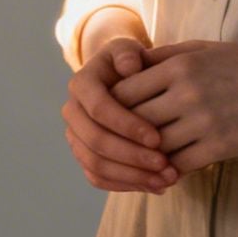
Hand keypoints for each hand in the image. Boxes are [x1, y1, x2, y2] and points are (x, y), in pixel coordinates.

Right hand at [63, 36, 178, 192]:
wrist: (119, 79)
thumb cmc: (129, 63)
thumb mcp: (128, 50)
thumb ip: (128, 54)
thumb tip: (130, 66)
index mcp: (81, 84)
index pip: (99, 108)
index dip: (126, 125)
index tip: (158, 138)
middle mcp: (72, 111)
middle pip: (96, 141)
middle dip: (131, 156)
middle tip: (165, 165)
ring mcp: (75, 136)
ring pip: (96, 165)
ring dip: (131, 176)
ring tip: (165, 180)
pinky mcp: (84, 155)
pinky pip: (98, 178)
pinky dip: (126, 185)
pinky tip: (155, 186)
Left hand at [111, 41, 237, 173]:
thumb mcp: (201, 49)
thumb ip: (163, 56)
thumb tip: (127, 66)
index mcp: (178, 66)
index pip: (124, 91)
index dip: (112, 107)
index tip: (110, 116)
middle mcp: (186, 92)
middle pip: (134, 120)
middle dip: (123, 134)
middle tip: (114, 144)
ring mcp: (204, 121)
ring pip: (155, 146)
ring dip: (144, 156)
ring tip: (138, 161)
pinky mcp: (221, 145)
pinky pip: (182, 164)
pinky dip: (169, 169)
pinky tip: (166, 171)